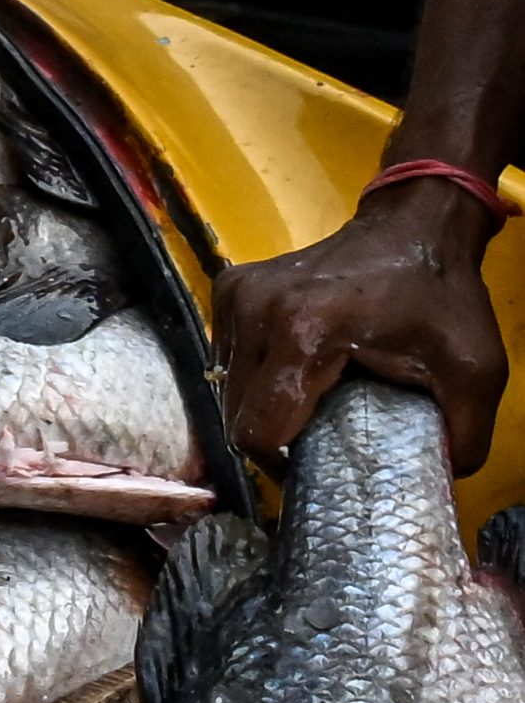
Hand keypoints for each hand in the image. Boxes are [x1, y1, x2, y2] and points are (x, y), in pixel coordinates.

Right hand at [220, 173, 509, 472]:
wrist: (415, 225)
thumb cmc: (441, 294)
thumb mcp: (475, 370)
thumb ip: (463, 436)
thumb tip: (438, 477)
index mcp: (303, 332)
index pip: (258, 430)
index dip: (280, 464)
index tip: (312, 467)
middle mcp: (255, 311)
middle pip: (236, 412)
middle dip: (272, 436)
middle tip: (314, 439)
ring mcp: (237, 296)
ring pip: (227, 386)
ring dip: (262, 404)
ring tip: (307, 400)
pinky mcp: (231, 288)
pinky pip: (228, 355)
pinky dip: (255, 374)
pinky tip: (293, 367)